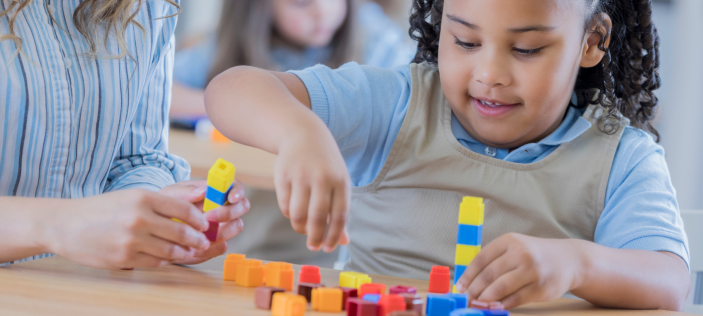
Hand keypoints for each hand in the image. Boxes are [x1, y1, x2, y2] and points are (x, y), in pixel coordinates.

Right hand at [44, 189, 210, 269]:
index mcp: (143, 198)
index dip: (198, 220)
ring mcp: (131, 240)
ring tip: (189, 252)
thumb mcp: (133, 196)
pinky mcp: (123, 258)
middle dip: (197, 240)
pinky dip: (165, 260)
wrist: (66, 224)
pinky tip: (168, 257)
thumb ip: (163, 202)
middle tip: (203, 242)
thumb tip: (196, 204)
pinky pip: (154, 262)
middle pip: (180, 232)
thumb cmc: (103, 208)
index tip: (205, 225)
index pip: (182, 210)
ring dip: (184, 253)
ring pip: (170, 250)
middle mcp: (138, 218)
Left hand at [159, 180, 249, 264]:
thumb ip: (184, 192)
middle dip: (229, 212)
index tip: (230, 198)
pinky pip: (223, 246)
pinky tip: (194, 246)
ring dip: (221, 230)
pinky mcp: (217, 244)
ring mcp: (223, 225)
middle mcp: (224, 207)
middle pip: (243, 206)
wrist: (159, 230)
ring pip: (236, 227)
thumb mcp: (170, 195)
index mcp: (216, 191)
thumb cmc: (167, 207)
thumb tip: (202, 191)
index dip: (238, 191)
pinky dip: (210, 247)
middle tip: (209, 217)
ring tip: (199, 233)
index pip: (235, 186)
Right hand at [274, 128, 350, 252]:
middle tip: (313, 246)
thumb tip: (343, 242)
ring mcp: (301, 176)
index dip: (334, 236)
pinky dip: (290, 214)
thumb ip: (340, 211)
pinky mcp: (283, 176)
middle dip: (315, 237)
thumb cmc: (326, 165)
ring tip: (303, 229)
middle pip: (317, 218)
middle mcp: (321, 178)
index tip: (328, 248)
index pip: (339, 216)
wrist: (303, 134)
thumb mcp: (339, 182)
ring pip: (298, 214)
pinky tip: (294, 211)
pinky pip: (285, 205)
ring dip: (300, 228)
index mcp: (340, 181)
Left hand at [455, 233, 584, 308]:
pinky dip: (501, 305)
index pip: (481, 259)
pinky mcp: (541, 288)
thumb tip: (469, 281)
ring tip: (476, 304)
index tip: (459, 287)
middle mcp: (521, 254)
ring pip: (500, 288)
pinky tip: (494, 308)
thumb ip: (495, 260)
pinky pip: (515, 299)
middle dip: (474, 290)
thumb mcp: (515, 248)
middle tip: (466, 299)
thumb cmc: (534, 255)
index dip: (468, 275)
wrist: (569, 260)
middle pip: (489, 275)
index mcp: (510, 241)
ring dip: (485, 299)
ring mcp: (532, 271)